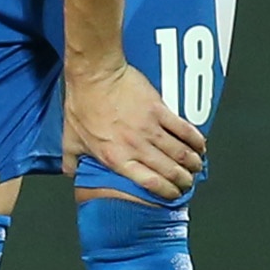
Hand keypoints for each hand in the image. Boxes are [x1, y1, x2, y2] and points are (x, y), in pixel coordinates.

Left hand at [62, 61, 206, 198]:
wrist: (94, 75)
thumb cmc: (82, 104)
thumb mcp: (70, 139)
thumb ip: (73, 160)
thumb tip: (71, 173)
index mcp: (115, 157)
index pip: (150, 183)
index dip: (167, 193)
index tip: (173, 194)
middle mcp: (136, 146)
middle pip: (171, 171)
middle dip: (184, 181)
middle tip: (187, 182)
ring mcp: (150, 129)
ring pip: (181, 153)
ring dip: (193, 163)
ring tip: (195, 167)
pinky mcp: (160, 111)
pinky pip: (185, 130)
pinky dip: (196, 140)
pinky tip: (200, 146)